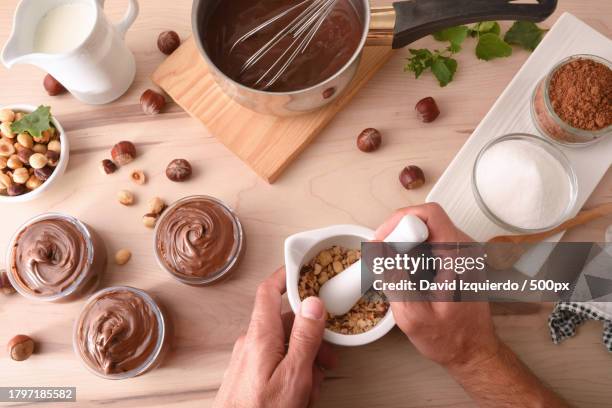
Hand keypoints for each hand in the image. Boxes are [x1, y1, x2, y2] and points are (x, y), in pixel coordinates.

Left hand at [213, 267, 337, 407]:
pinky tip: (301, 392)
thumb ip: (304, 337)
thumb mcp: (293, 374)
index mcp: (260, 334)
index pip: (269, 291)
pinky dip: (293, 370)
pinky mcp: (250, 373)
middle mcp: (252, 341)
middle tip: (327, 355)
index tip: (304, 269)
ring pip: (285, 345)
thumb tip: (313, 303)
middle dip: (311, 336)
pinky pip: (276, 361)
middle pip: (286, 322)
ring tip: (313, 385)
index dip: (285, 275)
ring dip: (305, 359)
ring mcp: (250, 358)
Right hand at [375, 203, 499, 369]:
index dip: (399, 222)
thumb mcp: (414, 315)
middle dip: (396, 234)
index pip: (429, 215)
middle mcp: (464, 249)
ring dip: (401, 245)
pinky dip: (409, 253)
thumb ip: (396, 280)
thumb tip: (381, 251)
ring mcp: (460, 253)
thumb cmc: (451, 339)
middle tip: (379, 256)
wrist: (474, 353)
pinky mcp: (454, 260)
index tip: (382, 242)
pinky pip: (428, 244)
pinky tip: (402, 275)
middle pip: (424, 220)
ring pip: (424, 231)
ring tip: (388, 267)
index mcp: (459, 257)